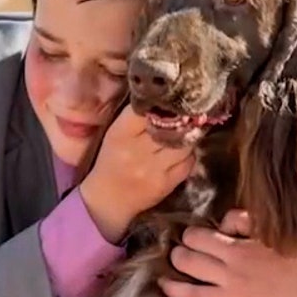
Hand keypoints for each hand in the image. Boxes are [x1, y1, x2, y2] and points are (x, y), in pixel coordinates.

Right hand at [78, 106, 194, 243]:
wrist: (107, 199)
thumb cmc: (112, 160)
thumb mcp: (116, 134)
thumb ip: (136, 118)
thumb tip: (165, 98)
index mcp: (120, 133)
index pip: (147, 110)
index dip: (163, 103)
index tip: (172, 99)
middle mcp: (136, 151)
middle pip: (170, 126)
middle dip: (182, 119)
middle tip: (189, 112)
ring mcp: (152, 169)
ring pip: (184, 145)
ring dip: (189, 138)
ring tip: (186, 133)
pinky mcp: (166, 184)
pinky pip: (188, 163)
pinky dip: (188, 156)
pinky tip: (181, 154)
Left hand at [158, 210, 296, 296]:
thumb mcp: (272, 230)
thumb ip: (243, 222)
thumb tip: (221, 224)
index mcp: (236, 250)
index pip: (197, 238)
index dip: (189, 236)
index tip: (191, 237)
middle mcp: (230, 275)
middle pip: (188, 263)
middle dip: (178, 257)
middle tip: (176, 256)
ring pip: (191, 296)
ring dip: (173, 289)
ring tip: (164, 285)